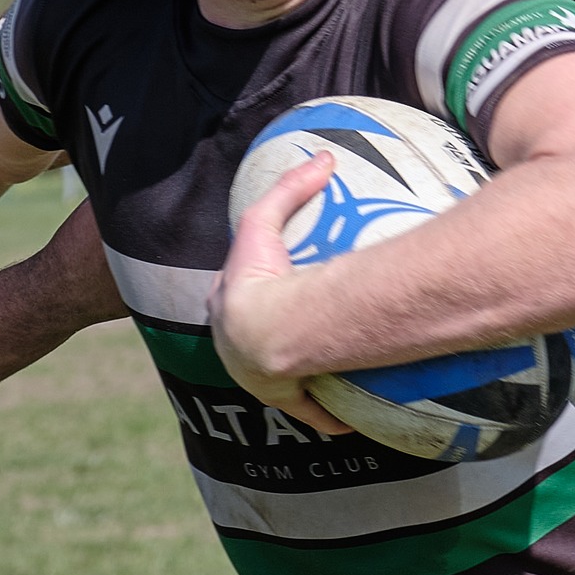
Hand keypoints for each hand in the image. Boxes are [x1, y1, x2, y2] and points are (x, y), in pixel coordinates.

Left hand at [209, 151, 350, 435]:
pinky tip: (349, 419)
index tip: (269, 284)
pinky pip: (312, 410)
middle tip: (297, 330)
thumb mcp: (265, 222)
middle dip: (267, 339)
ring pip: (280, 380)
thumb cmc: (262, 276)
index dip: (249, 288)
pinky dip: (329, 415)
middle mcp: (235, 349)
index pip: (233, 295)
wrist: (265, 333)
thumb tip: (323, 155)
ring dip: (298, 380)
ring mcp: (258, 379)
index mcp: (226, 309)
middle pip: (253, 342)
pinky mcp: (284, 400)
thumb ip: (290, 186)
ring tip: (324, 373)